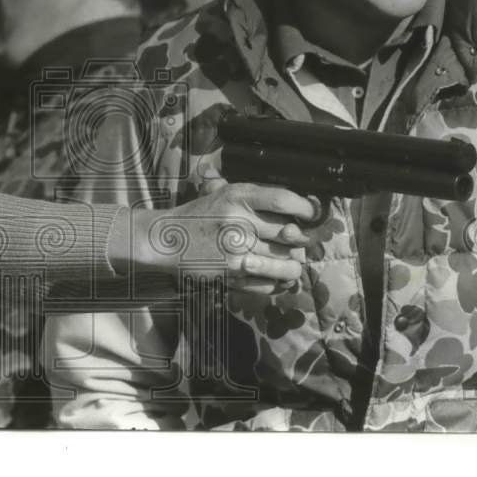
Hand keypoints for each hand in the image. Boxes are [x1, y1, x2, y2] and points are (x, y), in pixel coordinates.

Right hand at [111, 173, 315, 293]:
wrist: (165, 240)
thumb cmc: (197, 215)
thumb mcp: (220, 192)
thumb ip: (253, 195)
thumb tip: (296, 204)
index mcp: (237, 197)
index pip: (284, 200)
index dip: (306, 208)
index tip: (312, 213)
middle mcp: (239, 222)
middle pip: (291, 234)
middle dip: (300, 241)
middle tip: (298, 241)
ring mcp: (236, 252)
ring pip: (286, 264)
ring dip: (293, 266)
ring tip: (289, 262)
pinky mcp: (231, 275)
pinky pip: (269, 284)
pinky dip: (276, 283)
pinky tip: (273, 277)